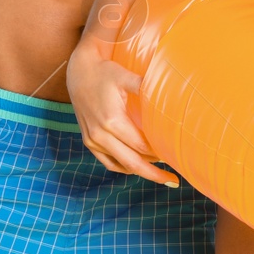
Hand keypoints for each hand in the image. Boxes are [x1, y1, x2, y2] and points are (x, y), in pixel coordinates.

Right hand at [66, 44, 178, 186]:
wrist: (79, 73)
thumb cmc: (105, 73)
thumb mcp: (125, 76)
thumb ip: (145, 86)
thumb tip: (169, 93)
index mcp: (112, 121)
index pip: (141, 145)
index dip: (158, 153)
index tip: (174, 156)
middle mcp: (100, 135)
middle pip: (132, 162)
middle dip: (154, 173)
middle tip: (174, 181)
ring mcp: (93, 141)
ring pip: (121, 165)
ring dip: (140, 171)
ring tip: (159, 175)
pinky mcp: (89, 142)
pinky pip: (108, 163)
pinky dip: (124, 167)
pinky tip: (138, 167)